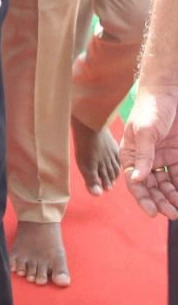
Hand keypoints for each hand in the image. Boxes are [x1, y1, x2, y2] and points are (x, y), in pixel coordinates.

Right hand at [121, 86, 177, 217]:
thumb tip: (137, 179)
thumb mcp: (145, 131)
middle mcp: (144, 159)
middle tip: (171, 213)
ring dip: (171, 198)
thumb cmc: (151, 107)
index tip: (152, 212)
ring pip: (165, 184)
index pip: (134, 181)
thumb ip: (142, 155)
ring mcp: (161, 158)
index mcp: (130, 154)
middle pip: (150, 186)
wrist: (169, 91)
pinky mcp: (176, 155)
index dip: (142, 198)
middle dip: (159, 201)